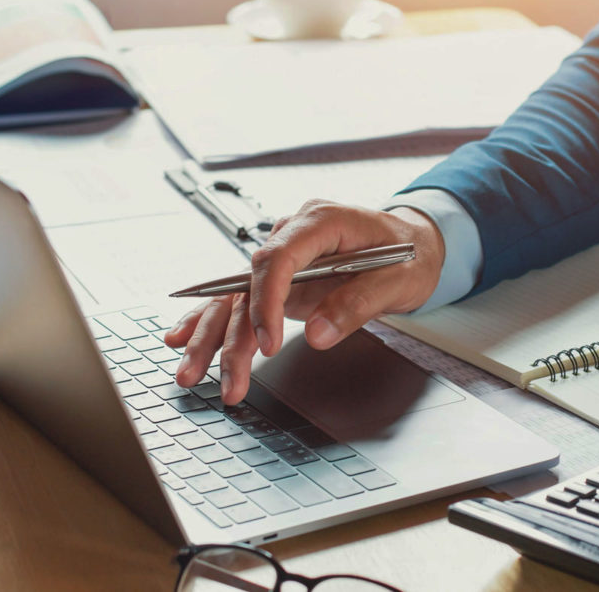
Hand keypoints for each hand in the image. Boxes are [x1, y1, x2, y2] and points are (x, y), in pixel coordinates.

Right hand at [163, 200, 444, 404]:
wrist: (416, 243)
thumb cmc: (411, 254)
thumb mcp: (399, 279)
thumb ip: (357, 304)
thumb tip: (316, 335)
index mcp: (322, 221)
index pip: (277, 258)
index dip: (266, 301)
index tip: (267, 342)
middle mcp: (294, 234)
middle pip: (247, 283)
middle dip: (229, 333)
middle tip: (223, 377)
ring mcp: (285, 257)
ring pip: (236, 296)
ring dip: (212, 337)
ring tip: (191, 374)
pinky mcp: (281, 278)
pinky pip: (240, 298)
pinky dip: (212, 321)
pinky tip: (182, 338)